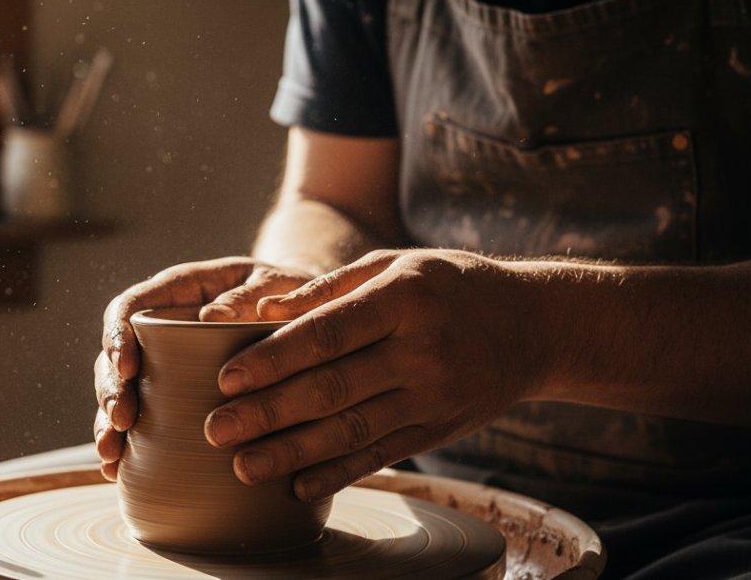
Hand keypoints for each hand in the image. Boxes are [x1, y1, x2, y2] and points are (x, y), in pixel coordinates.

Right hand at [94, 257, 312, 479]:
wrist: (304, 313)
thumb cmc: (287, 291)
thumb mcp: (274, 284)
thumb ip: (249, 294)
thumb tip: (211, 316)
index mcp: (177, 291)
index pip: (129, 307)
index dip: (118, 336)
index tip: (127, 368)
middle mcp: (160, 326)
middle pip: (114, 355)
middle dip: (110, 390)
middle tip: (120, 422)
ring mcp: (162, 362)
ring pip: (120, 390)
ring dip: (108, 422)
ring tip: (111, 455)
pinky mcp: (171, 395)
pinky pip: (140, 418)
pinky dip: (124, 444)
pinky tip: (116, 470)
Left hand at [204, 249, 554, 501]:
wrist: (535, 326)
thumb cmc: (449, 284)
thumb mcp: (394, 265)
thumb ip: (329, 288)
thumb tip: (262, 308)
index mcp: (402, 300)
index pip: (325, 334)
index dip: (273, 359)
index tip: (227, 378)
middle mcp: (420, 352)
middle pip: (332, 389)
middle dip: (268, 413)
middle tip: (215, 429)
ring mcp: (432, 397)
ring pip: (352, 431)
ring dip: (292, 453)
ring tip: (242, 466)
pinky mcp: (438, 430)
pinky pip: (381, 455)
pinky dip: (338, 473)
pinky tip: (298, 486)